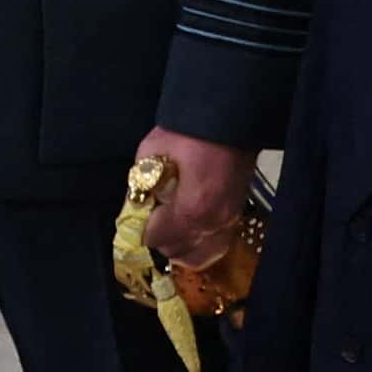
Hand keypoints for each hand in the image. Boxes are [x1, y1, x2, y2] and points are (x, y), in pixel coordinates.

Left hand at [134, 129, 248, 266]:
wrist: (230, 115)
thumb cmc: (187, 131)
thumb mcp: (151, 154)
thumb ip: (139, 187)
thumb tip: (135, 209)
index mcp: (192, 209)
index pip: (156, 240)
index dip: (140, 233)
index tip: (133, 221)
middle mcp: (213, 223)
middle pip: (178, 252)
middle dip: (159, 241)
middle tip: (149, 222)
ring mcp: (230, 221)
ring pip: (200, 256)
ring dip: (180, 247)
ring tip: (169, 228)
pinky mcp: (238, 213)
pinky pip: (216, 244)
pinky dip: (199, 243)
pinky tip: (189, 228)